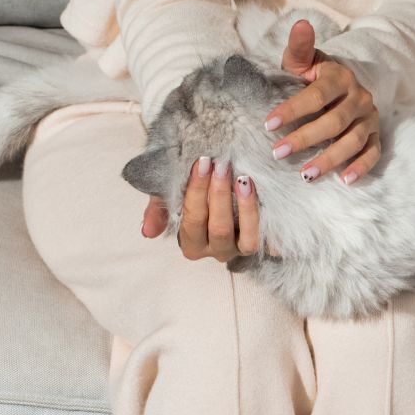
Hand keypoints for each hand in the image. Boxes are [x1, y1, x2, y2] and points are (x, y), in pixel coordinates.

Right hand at [141, 155, 259, 262]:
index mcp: (192, 243)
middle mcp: (216, 251)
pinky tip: (261, 196)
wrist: (217, 181)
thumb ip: (158, 211)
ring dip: (246, 208)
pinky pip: (266, 239)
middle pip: (219, 229)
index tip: (201, 163)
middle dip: (220, 195)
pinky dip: (264, 219)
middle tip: (222, 165)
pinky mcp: (260, 243)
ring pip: (247, 239)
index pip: (193, 219)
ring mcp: (240, 249)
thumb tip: (147, 233)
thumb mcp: (170, 197)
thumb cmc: (193, 189)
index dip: (197, 192)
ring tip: (243, 179)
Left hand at [263, 18, 381, 184]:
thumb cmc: (314, 75)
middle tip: (278, 153)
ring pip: (352, 141)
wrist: (342, 85)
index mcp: (340, 77)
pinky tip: (344, 180)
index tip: (268, 124)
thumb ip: (299, 47)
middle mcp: (359, 97)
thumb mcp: (303, 60)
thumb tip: (301, 24)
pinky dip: (361, 167)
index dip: (293, 110)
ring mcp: (369, 118)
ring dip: (329, 159)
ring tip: (305, 175)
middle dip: (305, 139)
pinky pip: (372, 154)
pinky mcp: (375, 135)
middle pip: (334, 122)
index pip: (316, 95)